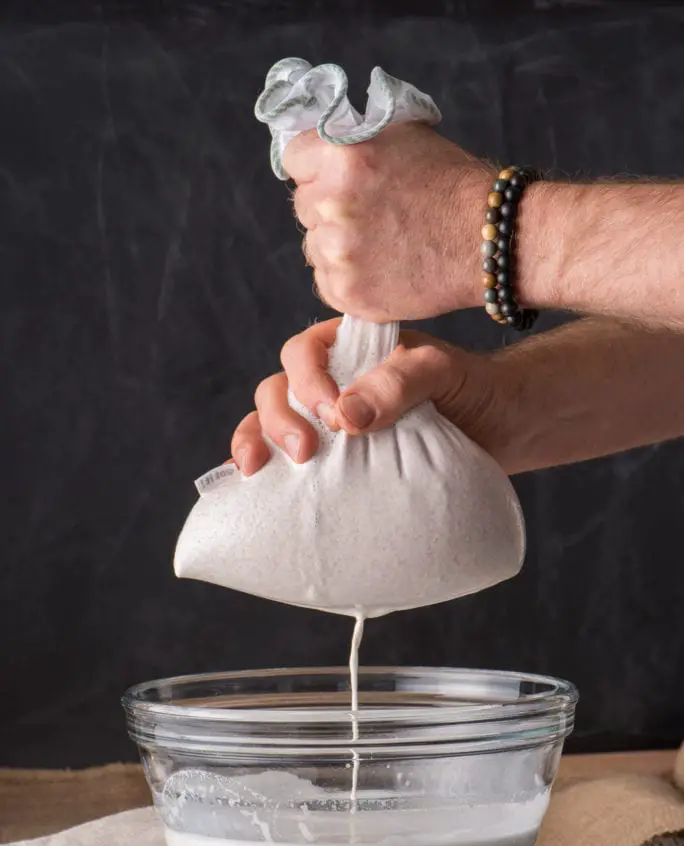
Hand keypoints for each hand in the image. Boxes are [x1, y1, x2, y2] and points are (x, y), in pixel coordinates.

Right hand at [230, 319, 513, 475]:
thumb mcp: (442, 372)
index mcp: (351, 350)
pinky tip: (255, 489)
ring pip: (274, 424)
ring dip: (260, 442)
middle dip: (278, 419)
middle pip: (278, 391)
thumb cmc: (476, 389)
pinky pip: (291, 463)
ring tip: (258, 471)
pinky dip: (268, 474)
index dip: (306, 382)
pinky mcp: (340, 463)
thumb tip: (344, 416)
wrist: (506, 428)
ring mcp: (333, 426)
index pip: (303, 354)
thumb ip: (397, 383)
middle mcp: (334, 384)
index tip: (333, 415)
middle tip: (304, 452)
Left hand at [284, 124, 490, 320]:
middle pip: (303, 205)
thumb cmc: (453, 184)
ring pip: (314, 246)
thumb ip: (355, 139)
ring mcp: (337, 253)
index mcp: (341, 157)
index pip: (294, 158)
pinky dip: (347, 279)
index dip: (314, 166)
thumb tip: (323, 145)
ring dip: (336, 246)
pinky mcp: (346, 292)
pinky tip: (380, 269)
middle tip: (369, 213)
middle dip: (328, 207)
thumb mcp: (403, 135)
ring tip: (380, 244)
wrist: (487, 240)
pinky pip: (326, 282)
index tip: (332, 176)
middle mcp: (332, 204)